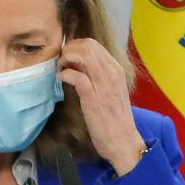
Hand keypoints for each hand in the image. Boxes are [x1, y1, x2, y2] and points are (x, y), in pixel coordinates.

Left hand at [58, 37, 143, 173]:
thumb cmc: (113, 117)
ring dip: (66, 58)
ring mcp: (104, 84)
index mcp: (116, 69)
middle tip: (61, 62)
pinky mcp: (93, 98)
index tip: (67, 58)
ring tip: (61, 69)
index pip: (93, 44)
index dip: (74, 46)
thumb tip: (77, 63)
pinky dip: (65, 74)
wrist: (123, 140)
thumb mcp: (108, 90)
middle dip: (68, 49)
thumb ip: (96, 75)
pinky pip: (76, 76)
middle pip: (87, 45)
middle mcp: (112, 73)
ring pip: (83, 55)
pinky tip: (61, 80)